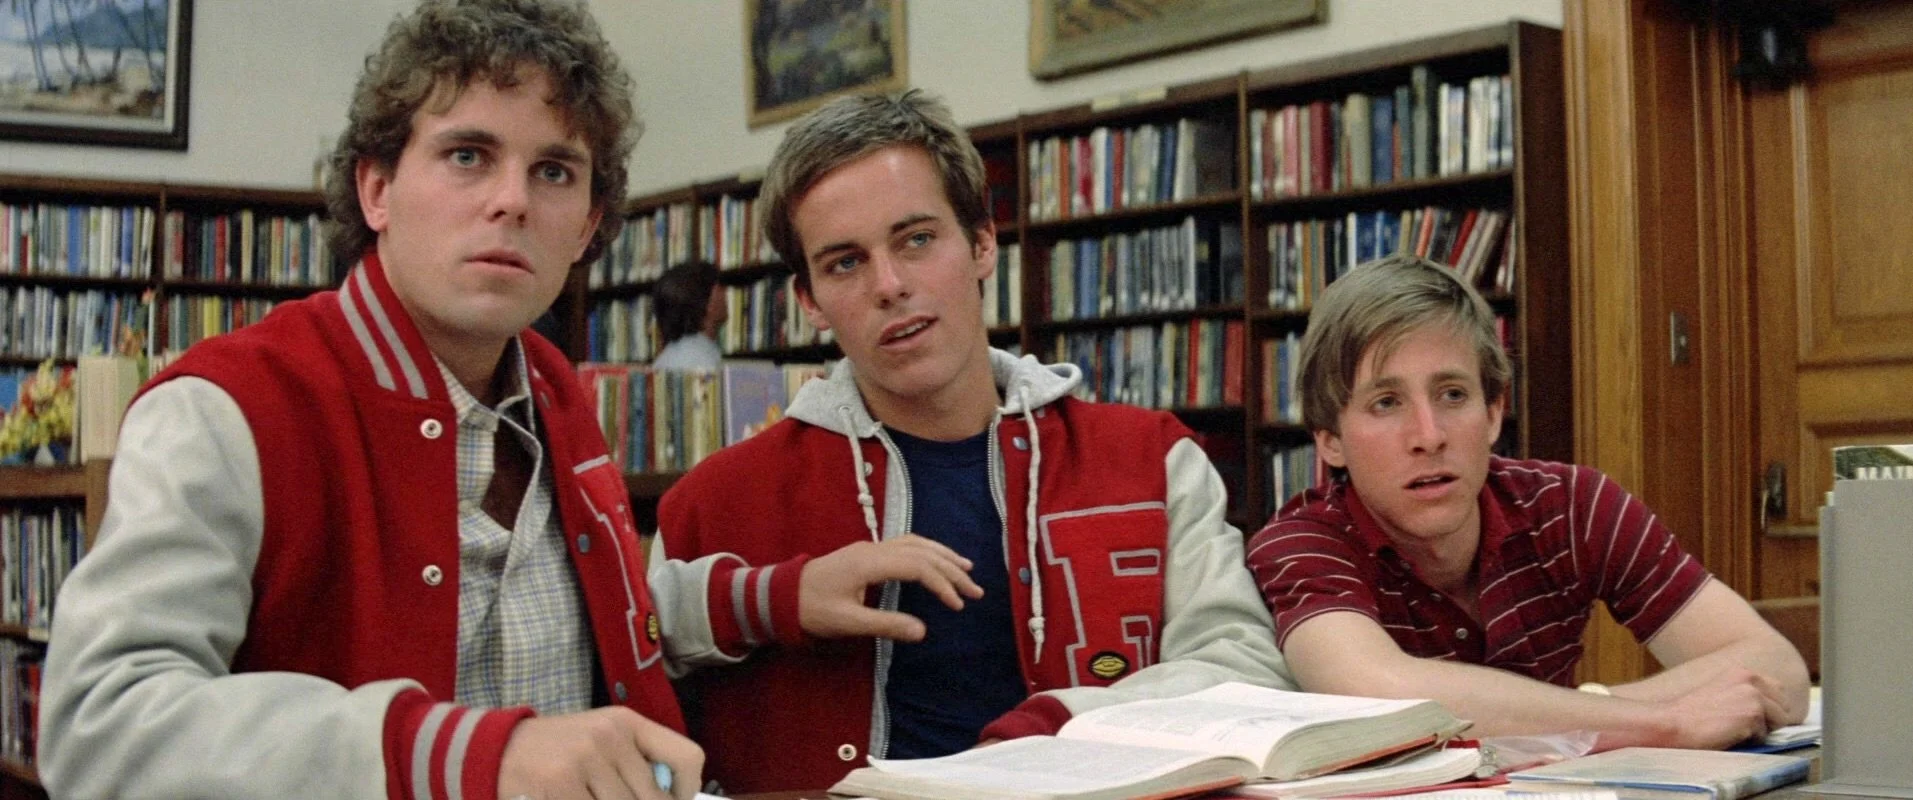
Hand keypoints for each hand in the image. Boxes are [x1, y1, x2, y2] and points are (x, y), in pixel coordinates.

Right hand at [497, 706, 702, 799]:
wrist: (498, 749)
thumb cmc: (559, 752)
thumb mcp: (602, 742)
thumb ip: (636, 764)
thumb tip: (673, 797)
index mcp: (628, 723)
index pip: (687, 757)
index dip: (685, 791)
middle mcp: (611, 735)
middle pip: (654, 799)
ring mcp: (585, 757)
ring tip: (591, 797)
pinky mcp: (560, 781)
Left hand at [800, 534, 983, 640]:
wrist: (781, 593)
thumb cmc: (812, 609)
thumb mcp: (847, 622)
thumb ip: (885, 624)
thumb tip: (922, 631)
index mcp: (870, 563)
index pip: (917, 567)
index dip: (942, 584)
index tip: (957, 604)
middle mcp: (873, 549)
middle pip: (922, 552)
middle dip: (952, 570)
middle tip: (975, 591)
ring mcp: (870, 547)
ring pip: (916, 544)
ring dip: (943, 556)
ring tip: (967, 570)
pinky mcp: (868, 552)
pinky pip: (906, 544)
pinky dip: (927, 551)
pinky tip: (937, 560)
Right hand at [1662, 667, 1783, 748]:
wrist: (1672, 723)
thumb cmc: (1691, 715)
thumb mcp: (1721, 693)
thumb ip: (1745, 694)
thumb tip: (1770, 711)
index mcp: (1742, 672)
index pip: (1777, 690)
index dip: (1770, 707)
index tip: (1755, 718)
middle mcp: (1751, 679)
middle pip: (1784, 706)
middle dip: (1772, 719)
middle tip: (1746, 727)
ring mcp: (1753, 696)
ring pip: (1779, 721)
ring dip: (1761, 730)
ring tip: (1734, 730)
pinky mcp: (1753, 714)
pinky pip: (1765, 735)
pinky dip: (1751, 740)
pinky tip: (1729, 735)